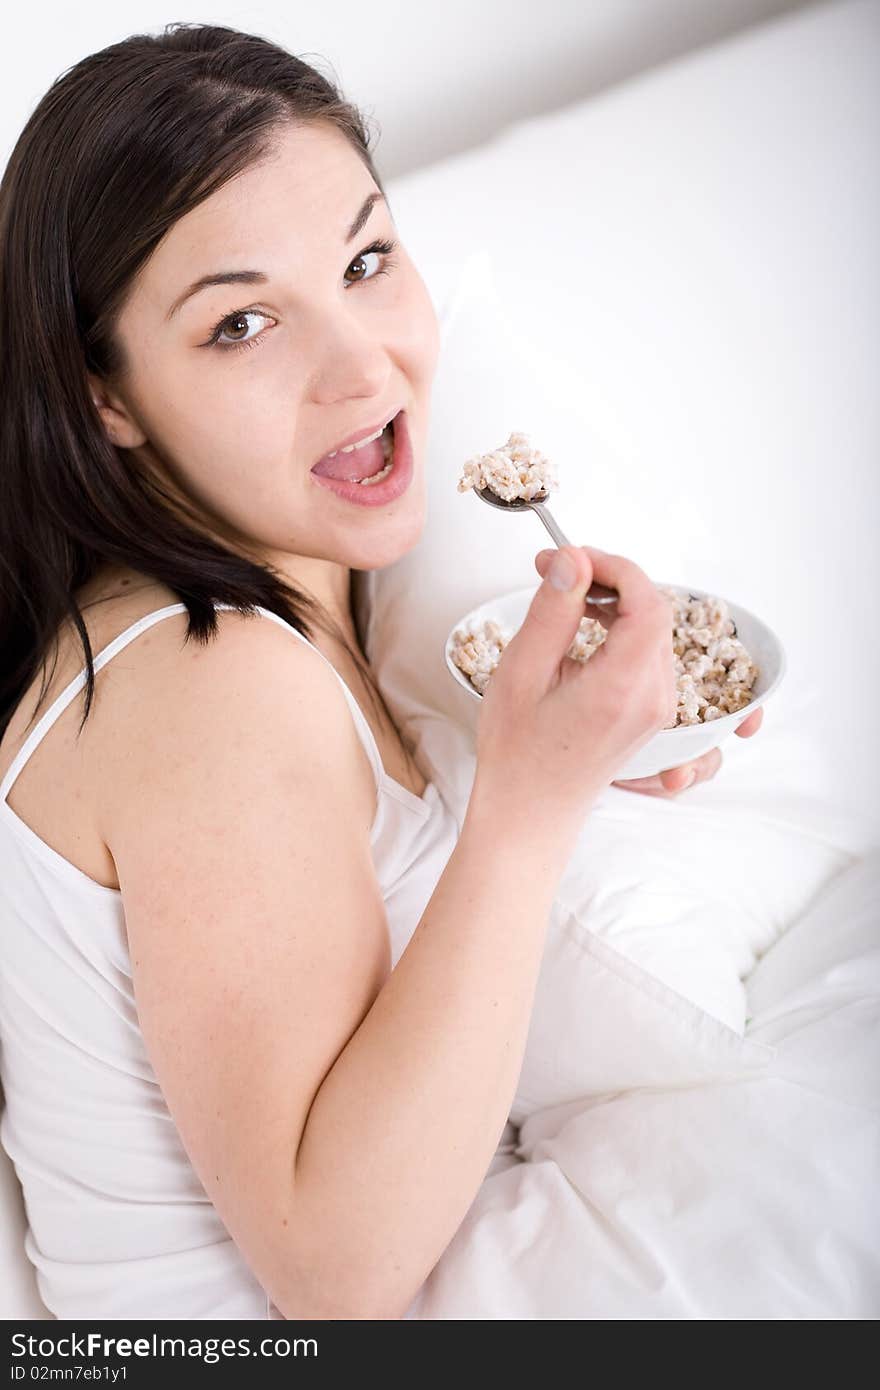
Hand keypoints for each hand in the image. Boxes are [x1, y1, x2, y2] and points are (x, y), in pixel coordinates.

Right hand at [529, 549, 763, 799]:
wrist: (531, 811)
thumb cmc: (518, 752)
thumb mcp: (522, 672)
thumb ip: (553, 610)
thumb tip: (573, 558)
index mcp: (622, 689)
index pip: (647, 603)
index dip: (614, 567)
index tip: (572, 557)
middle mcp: (653, 699)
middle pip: (652, 611)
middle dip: (608, 579)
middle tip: (554, 571)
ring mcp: (659, 707)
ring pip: (651, 627)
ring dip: (613, 602)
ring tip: (563, 600)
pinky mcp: (653, 709)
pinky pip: (647, 650)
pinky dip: (618, 628)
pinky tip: (582, 629)